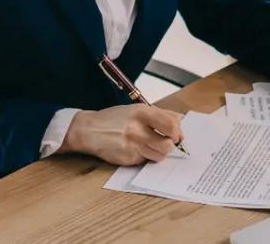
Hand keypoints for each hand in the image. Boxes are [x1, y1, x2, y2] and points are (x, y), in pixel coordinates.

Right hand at [57, 104, 183, 165]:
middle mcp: (138, 129)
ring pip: (159, 155)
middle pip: (168, 144)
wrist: (89, 130)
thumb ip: (159, 114)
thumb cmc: (114, 119)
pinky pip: (145, 160)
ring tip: (150, 146)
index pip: (172, 124)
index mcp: (142, 112)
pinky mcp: (127, 158)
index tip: (177, 135)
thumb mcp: (136, 109)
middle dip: (170, 145)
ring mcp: (132, 145)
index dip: (178, 132)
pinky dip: (144, 156)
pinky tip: (135, 149)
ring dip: (159, 152)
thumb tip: (180, 122)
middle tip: (166, 142)